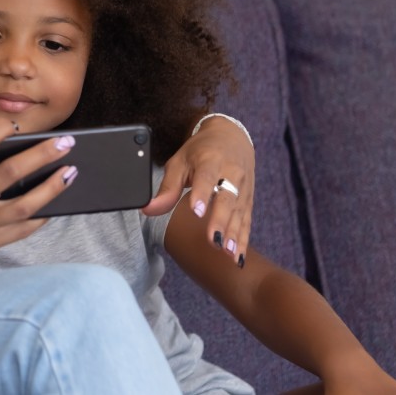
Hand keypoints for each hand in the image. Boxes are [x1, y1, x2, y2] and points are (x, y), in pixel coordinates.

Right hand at [0, 118, 75, 292]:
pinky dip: (42, 215)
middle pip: (12, 171)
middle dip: (42, 154)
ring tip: (71, 172)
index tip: (15, 124)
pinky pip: (22, 230)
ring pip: (26, 203)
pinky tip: (55, 204)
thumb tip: (0, 158)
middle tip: (65, 142)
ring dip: (52, 186)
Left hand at [142, 115, 254, 262]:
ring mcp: (243, 188)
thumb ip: (167, 187)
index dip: (201, 194)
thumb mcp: (180, 162)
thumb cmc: (200, 151)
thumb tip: (147, 209)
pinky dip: (243, 240)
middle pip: (226, 198)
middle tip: (213, 240)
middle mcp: (231, 173)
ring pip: (239, 212)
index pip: (206, 177)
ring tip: (228, 253)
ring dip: (234, 234)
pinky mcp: (248, 200)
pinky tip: (238, 258)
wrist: (231, 137)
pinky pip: (246, 222)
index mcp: (210, 160)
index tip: (195, 211)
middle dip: (220, 221)